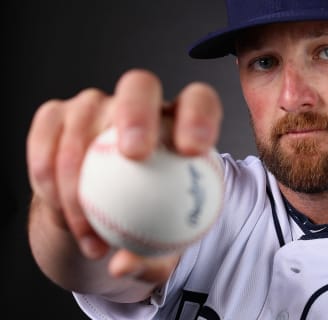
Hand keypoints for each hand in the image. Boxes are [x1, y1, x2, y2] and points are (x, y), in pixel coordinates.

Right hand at [27, 69, 221, 283]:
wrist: (97, 218)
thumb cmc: (142, 227)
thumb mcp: (156, 251)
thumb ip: (149, 259)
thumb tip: (124, 266)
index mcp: (177, 126)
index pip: (198, 101)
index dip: (199, 115)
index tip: (192, 150)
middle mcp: (137, 106)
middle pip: (139, 86)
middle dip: (137, 112)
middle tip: (135, 155)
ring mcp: (93, 106)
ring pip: (82, 123)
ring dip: (79, 179)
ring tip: (89, 232)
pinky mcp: (55, 117)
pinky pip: (45, 142)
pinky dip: (49, 180)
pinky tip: (61, 215)